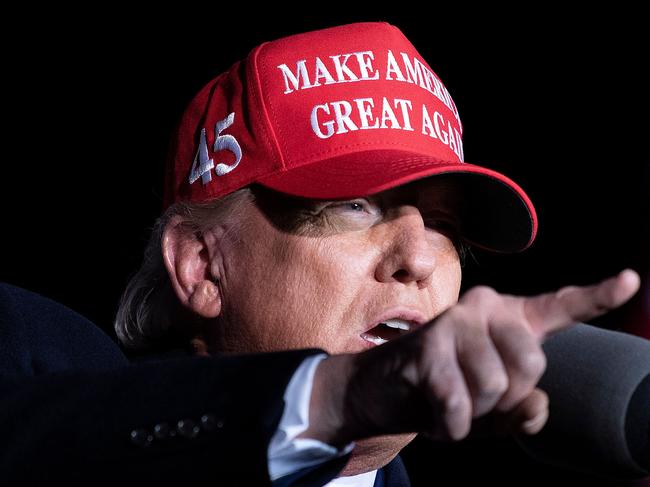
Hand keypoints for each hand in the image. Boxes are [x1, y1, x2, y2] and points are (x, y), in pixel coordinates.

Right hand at [301, 269, 640, 445]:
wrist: (384, 391)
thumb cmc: (446, 391)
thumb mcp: (494, 409)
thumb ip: (525, 408)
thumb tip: (537, 407)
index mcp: (507, 319)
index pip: (559, 307)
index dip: (598, 296)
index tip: (632, 280)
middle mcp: (484, 307)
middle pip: (531, 363)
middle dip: (507, 399)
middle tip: (475, 401)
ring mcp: (454, 323)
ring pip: (496, 387)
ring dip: (474, 414)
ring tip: (451, 404)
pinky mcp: (428, 346)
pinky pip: (460, 404)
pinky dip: (450, 427)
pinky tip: (435, 416)